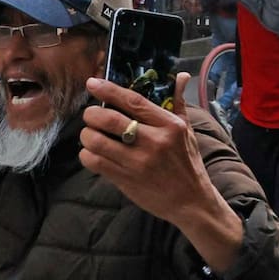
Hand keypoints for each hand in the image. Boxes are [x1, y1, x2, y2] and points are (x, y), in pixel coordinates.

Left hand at [79, 74, 220, 224]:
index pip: (133, 101)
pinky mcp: (126, 180)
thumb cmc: (188, 163)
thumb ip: (178, 102)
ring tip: (90, 133)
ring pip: (97, 141)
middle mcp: (153, 142)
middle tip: (90, 115)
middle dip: (91, 114)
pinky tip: (92, 152)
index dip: (109, 90)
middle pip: (109, 119)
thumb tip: (180, 76)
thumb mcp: (187, 131)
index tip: (92, 83)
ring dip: (86, 134)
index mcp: (169, 126)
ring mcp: (138, 162)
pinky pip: (95, 162)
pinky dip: (87, 154)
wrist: (192, 203)